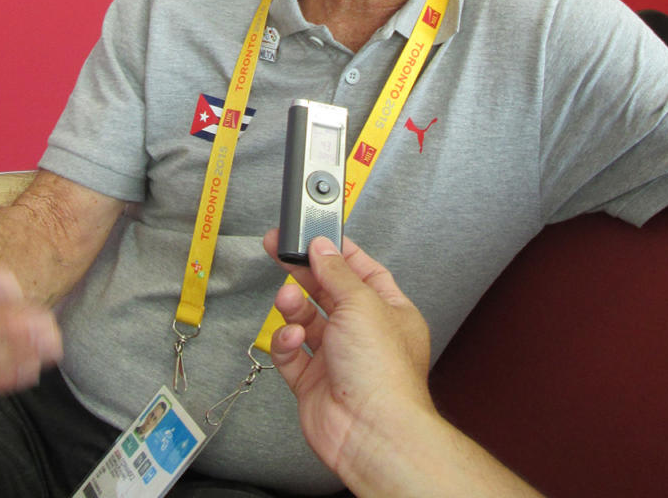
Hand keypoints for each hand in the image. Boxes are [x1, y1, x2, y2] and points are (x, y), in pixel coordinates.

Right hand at [261, 231, 433, 484]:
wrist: (369, 432)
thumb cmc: (383, 373)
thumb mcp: (361, 303)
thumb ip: (336, 272)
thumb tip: (322, 247)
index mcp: (388, 311)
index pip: (362, 270)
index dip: (337, 252)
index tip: (314, 236)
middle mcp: (364, 333)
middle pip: (328, 292)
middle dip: (303, 272)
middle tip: (279, 250)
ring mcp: (337, 357)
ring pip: (306, 320)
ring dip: (293, 306)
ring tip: (288, 300)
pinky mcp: (312, 381)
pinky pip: (291, 352)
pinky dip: (285, 342)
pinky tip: (291, 338)